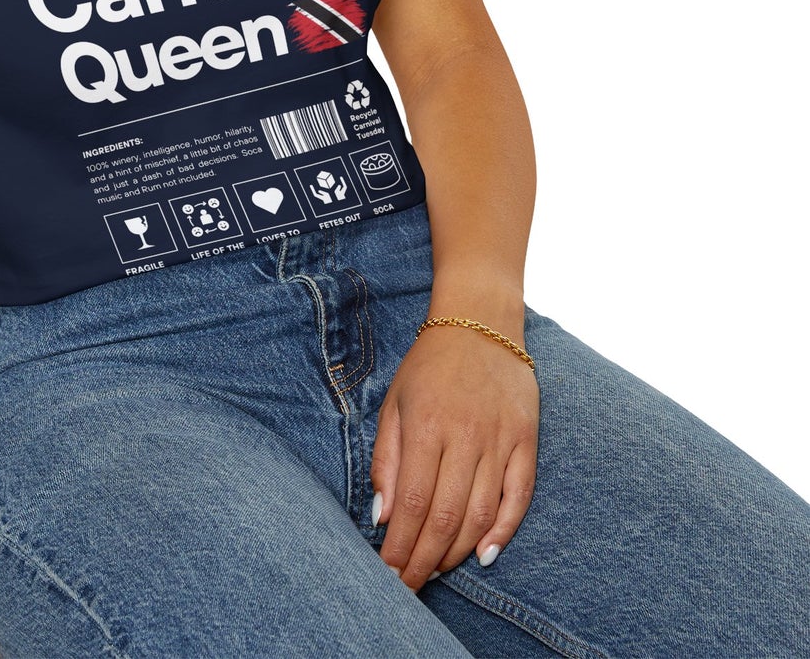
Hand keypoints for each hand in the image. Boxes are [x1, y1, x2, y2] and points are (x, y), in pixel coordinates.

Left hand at [370, 323, 539, 589]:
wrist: (480, 323)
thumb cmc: (429, 366)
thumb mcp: (394, 403)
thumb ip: (386, 460)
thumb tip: (382, 516)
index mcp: (426, 426)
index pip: (412, 502)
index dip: (401, 545)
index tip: (388, 573)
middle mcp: (465, 436)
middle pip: (446, 516)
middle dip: (425, 559)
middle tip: (409, 586)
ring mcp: (500, 439)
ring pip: (481, 514)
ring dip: (457, 551)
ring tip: (437, 571)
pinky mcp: (527, 440)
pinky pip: (519, 496)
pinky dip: (504, 530)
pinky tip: (484, 554)